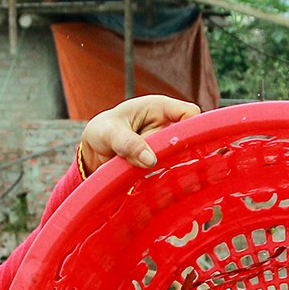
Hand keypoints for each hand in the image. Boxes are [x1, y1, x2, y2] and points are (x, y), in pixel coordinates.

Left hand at [79, 95, 200, 173]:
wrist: (95, 149)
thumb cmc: (103, 130)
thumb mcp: (109, 133)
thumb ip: (128, 143)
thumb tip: (150, 161)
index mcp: (160, 107)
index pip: (190, 113)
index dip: (193, 127)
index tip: (184, 147)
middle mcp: (168, 126)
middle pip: (188, 140)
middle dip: (178, 154)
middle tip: (157, 166)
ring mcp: (167, 147)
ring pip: (181, 159)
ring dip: (168, 169)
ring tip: (144, 172)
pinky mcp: (163, 164)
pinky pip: (171, 173)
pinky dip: (162, 179)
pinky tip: (148, 182)